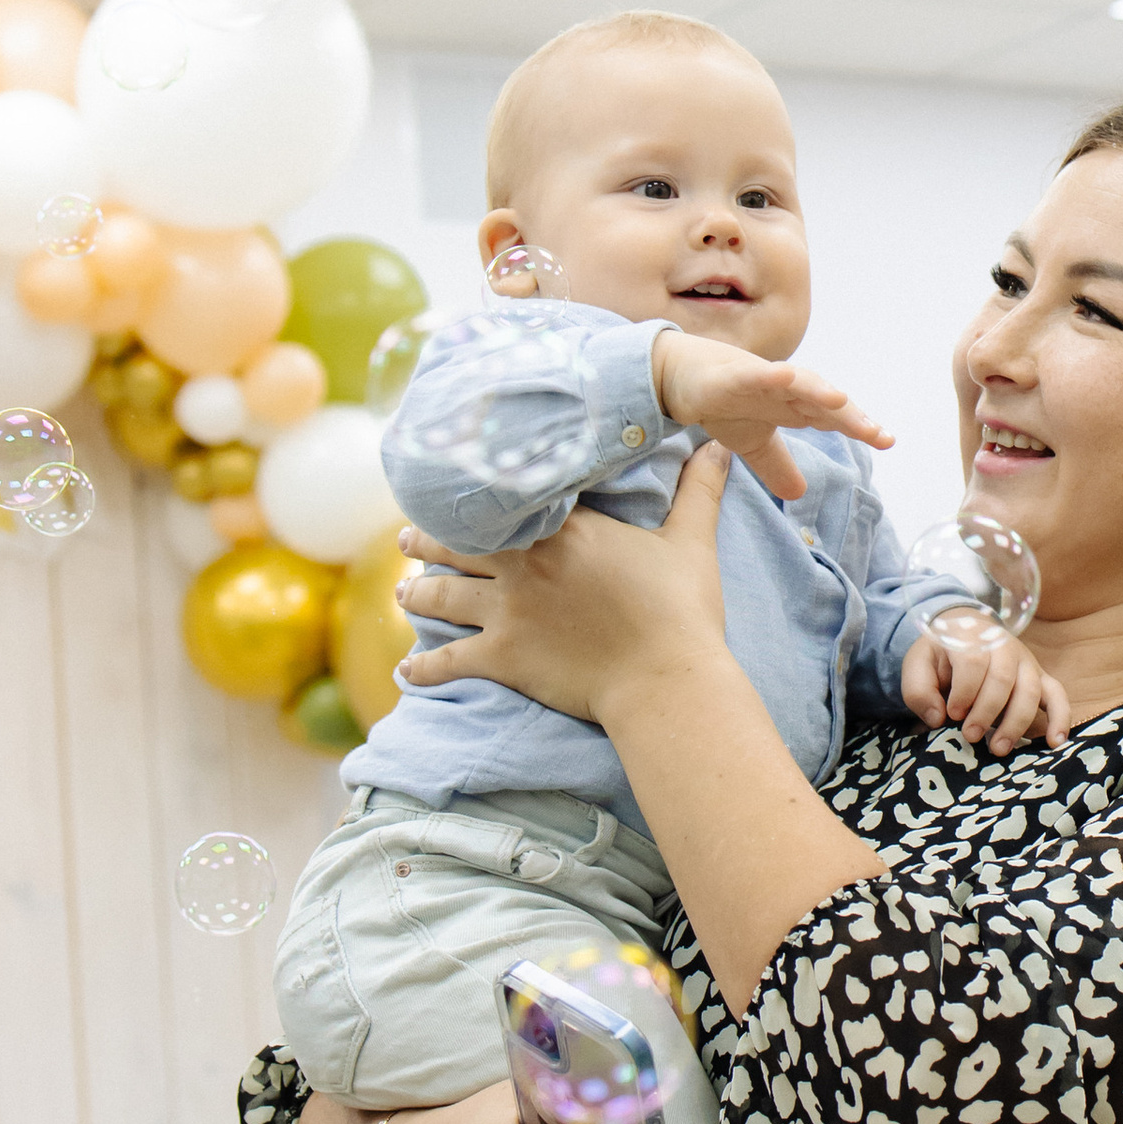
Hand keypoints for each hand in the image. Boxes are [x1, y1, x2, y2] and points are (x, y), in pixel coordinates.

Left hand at [396, 447, 735, 717]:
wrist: (664, 677)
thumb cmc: (682, 610)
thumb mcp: (692, 543)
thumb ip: (699, 491)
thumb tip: (721, 446)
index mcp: (563, 529)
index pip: (506, 498)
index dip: (476, 492)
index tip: (453, 483)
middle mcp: (523, 563)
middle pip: (457, 544)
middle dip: (426, 540)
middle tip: (405, 538)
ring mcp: (507, 611)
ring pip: (441, 597)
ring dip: (416, 595)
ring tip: (402, 594)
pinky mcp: (502, 657)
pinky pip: (448, 661)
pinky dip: (423, 668)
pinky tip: (407, 673)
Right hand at [653, 330, 888, 501]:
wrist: (678, 376)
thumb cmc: (722, 401)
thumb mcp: (752, 442)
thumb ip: (776, 465)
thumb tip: (799, 494)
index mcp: (792, 406)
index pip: (831, 418)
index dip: (859, 427)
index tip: (887, 441)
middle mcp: (783, 390)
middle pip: (822, 402)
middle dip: (850, 416)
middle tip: (878, 434)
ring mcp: (759, 379)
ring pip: (795, 383)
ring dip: (818, 390)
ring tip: (840, 401)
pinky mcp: (729, 375)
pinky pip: (752, 375)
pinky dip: (768, 376)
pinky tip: (785, 378)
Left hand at [901, 628, 1072, 753]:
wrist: (964, 635)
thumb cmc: (940, 655)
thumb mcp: (917, 665)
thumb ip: (918, 690)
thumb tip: (938, 717)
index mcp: (972, 637)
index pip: (973, 661)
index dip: (964, 691)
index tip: (951, 714)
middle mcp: (1003, 646)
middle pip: (1002, 678)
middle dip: (986, 712)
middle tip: (969, 735)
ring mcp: (1026, 662)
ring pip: (1030, 690)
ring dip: (1015, 722)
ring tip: (998, 748)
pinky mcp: (1040, 678)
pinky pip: (1058, 695)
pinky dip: (1060, 718)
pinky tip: (1055, 742)